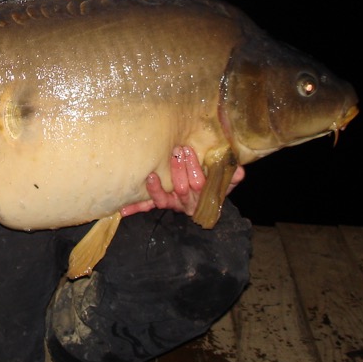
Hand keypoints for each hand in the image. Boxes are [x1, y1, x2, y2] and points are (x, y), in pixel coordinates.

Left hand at [119, 146, 245, 217]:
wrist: (201, 201)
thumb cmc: (211, 182)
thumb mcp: (223, 181)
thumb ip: (230, 176)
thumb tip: (240, 170)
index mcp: (204, 196)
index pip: (201, 184)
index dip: (195, 170)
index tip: (190, 151)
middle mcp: (187, 203)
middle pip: (183, 189)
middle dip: (179, 170)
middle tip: (177, 151)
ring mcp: (172, 204)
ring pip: (164, 200)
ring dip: (157, 188)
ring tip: (152, 175)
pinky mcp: (159, 204)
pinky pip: (147, 207)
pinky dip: (135, 208)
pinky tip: (122, 210)